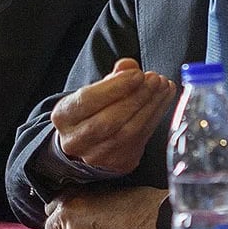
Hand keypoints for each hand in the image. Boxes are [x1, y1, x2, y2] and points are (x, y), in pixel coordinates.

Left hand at [43, 184, 168, 228]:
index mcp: (71, 195)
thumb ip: (82, 198)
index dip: (62, 211)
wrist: (155, 220)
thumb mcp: (104, 189)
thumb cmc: (138, 202)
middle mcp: (67, 214)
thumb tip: (72, 207)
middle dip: (63, 226)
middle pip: (51, 225)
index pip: (50, 206)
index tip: (71, 213)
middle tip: (84, 225)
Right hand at [49, 58, 176, 174]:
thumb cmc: (91, 110)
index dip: (115, 87)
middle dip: (136, 97)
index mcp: (64, 117)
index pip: (88, 101)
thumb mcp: (94, 91)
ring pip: (128, 131)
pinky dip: (155, 117)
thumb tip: (128, 66)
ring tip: (163, 87)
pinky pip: (141, 139)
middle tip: (155, 80)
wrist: (87, 142)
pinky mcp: (118, 162)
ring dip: (150, 107)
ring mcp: (97, 156)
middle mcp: (76, 140)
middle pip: (109, 120)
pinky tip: (163, 100)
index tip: (137, 74)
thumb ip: (111, 77)